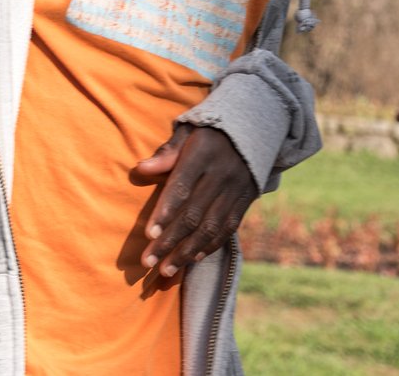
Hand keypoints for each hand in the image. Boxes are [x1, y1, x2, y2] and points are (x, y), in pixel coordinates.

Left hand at [132, 125, 255, 277]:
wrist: (257, 127)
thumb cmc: (209, 130)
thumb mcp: (188, 129)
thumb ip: (167, 152)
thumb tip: (141, 169)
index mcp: (203, 154)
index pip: (181, 188)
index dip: (165, 212)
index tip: (149, 234)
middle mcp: (222, 175)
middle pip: (193, 214)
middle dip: (170, 241)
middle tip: (148, 261)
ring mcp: (236, 191)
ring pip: (210, 227)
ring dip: (187, 252)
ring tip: (166, 270)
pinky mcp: (246, 202)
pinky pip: (227, 229)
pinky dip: (209, 246)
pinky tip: (192, 259)